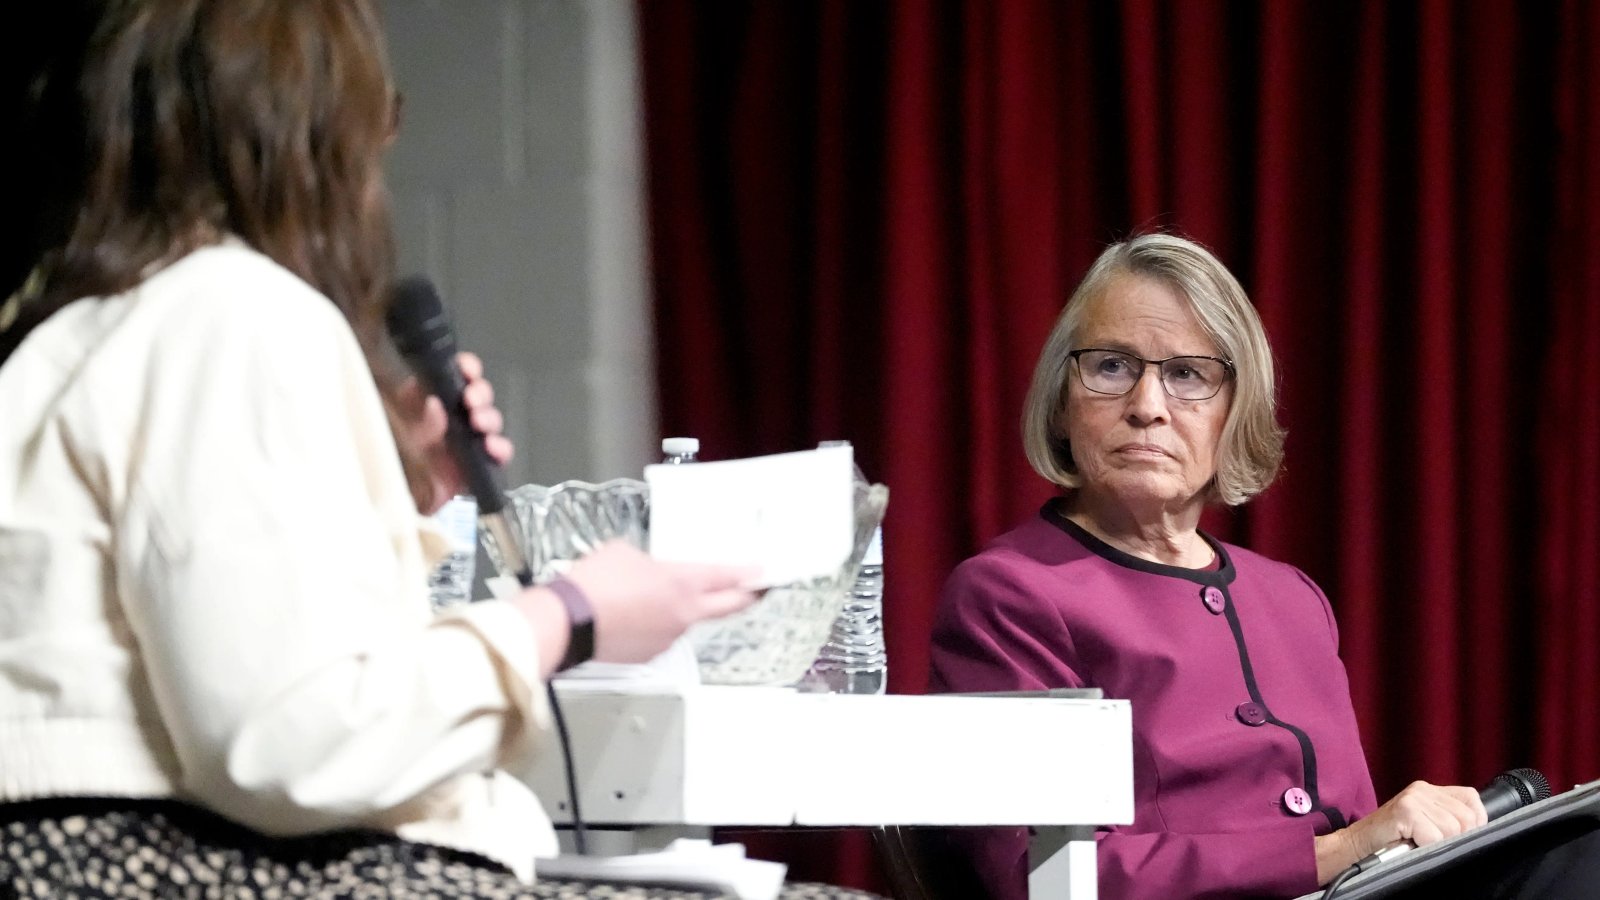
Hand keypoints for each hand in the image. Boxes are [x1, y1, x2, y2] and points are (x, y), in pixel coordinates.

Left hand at [392, 352, 512, 513]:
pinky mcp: (475, 468)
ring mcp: (463, 443)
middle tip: (472, 401)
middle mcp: (448, 419)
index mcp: (425, 402)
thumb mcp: (393, 436)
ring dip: (489, 417)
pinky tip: (492, 447)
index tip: (467, 370)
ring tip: (480, 424)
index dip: (464, 369)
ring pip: (488, 421)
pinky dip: (500, 448)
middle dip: (479, 394)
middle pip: (475, 396)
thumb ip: (414, 422)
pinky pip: (496, 454)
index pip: (451, 377)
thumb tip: (435, 404)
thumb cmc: (383, 466)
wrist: (388, 509)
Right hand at [560, 541, 759, 663]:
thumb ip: (648, 560)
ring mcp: (669, 638)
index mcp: (683, 583)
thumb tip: (648, 569)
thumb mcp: (624, 552)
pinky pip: (662, 636)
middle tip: (754, 590)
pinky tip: (634, 617)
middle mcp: (685, 614)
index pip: (728, 577)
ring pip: (688, 621)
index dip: (750, 573)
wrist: (567, 622)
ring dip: (683, 611)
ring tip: (655, 599)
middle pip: (728, 606)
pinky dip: (656, 626)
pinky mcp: (650, 655)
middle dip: (745, 597)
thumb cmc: (594, 582)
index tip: (763, 573)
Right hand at [1315, 781, 1486, 882]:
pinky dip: (1426, 846)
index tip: (1458, 837)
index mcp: (1429, 790)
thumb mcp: (1423, 824)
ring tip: (1419, 843)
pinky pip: (1434, 835)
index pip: (1471, 799)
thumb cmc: (1390, 841)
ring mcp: (1413, 798)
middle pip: (1466, 818)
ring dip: (1438, 844)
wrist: (1355, 846)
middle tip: (1432, 843)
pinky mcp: (1404, 810)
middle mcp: (1422, 789)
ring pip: (1452, 828)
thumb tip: (1477, 830)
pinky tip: (1412, 843)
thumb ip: (1446, 819)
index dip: (1474, 822)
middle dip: (1456, 838)